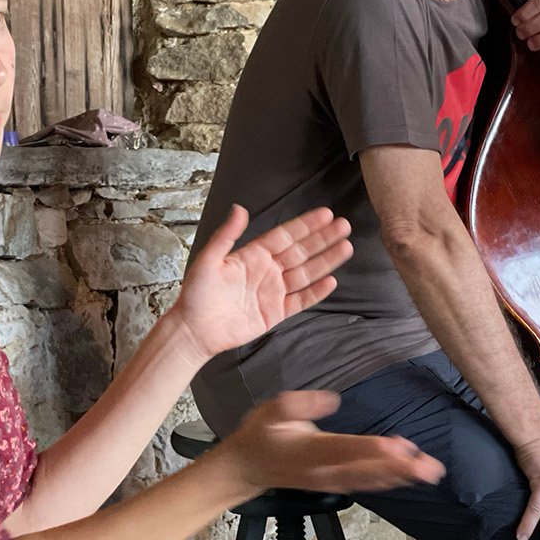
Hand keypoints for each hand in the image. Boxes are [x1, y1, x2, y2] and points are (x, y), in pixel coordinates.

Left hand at [170, 205, 351, 359]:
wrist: (194, 330)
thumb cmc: (196, 294)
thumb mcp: (208, 260)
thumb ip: (227, 235)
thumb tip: (239, 208)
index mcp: (253, 255)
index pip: (285, 236)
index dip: (305, 225)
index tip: (325, 214)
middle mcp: (267, 271)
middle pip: (301, 252)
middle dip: (323, 239)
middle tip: (344, 226)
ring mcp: (273, 292)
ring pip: (306, 273)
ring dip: (326, 261)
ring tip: (346, 248)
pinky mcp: (275, 313)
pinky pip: (301, 301)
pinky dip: (316, 292)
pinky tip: (331, 281)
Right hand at [223, 391, 445, 494]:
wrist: (247, 468)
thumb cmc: (261, 434)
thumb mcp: (271, 411)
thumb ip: (299, 404)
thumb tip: (332, 399)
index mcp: (309, 451)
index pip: (344, 449)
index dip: (371, 449)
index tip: (398, 448)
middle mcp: (323, 471)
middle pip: (365, 471)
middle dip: (400, 468)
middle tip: (430, 467)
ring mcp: (330, 481)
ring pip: (370, 481)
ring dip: (402, 477)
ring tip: (430, 472)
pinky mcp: (336, 484)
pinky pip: (366, 484)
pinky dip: (389, 480)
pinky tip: (409, 475)